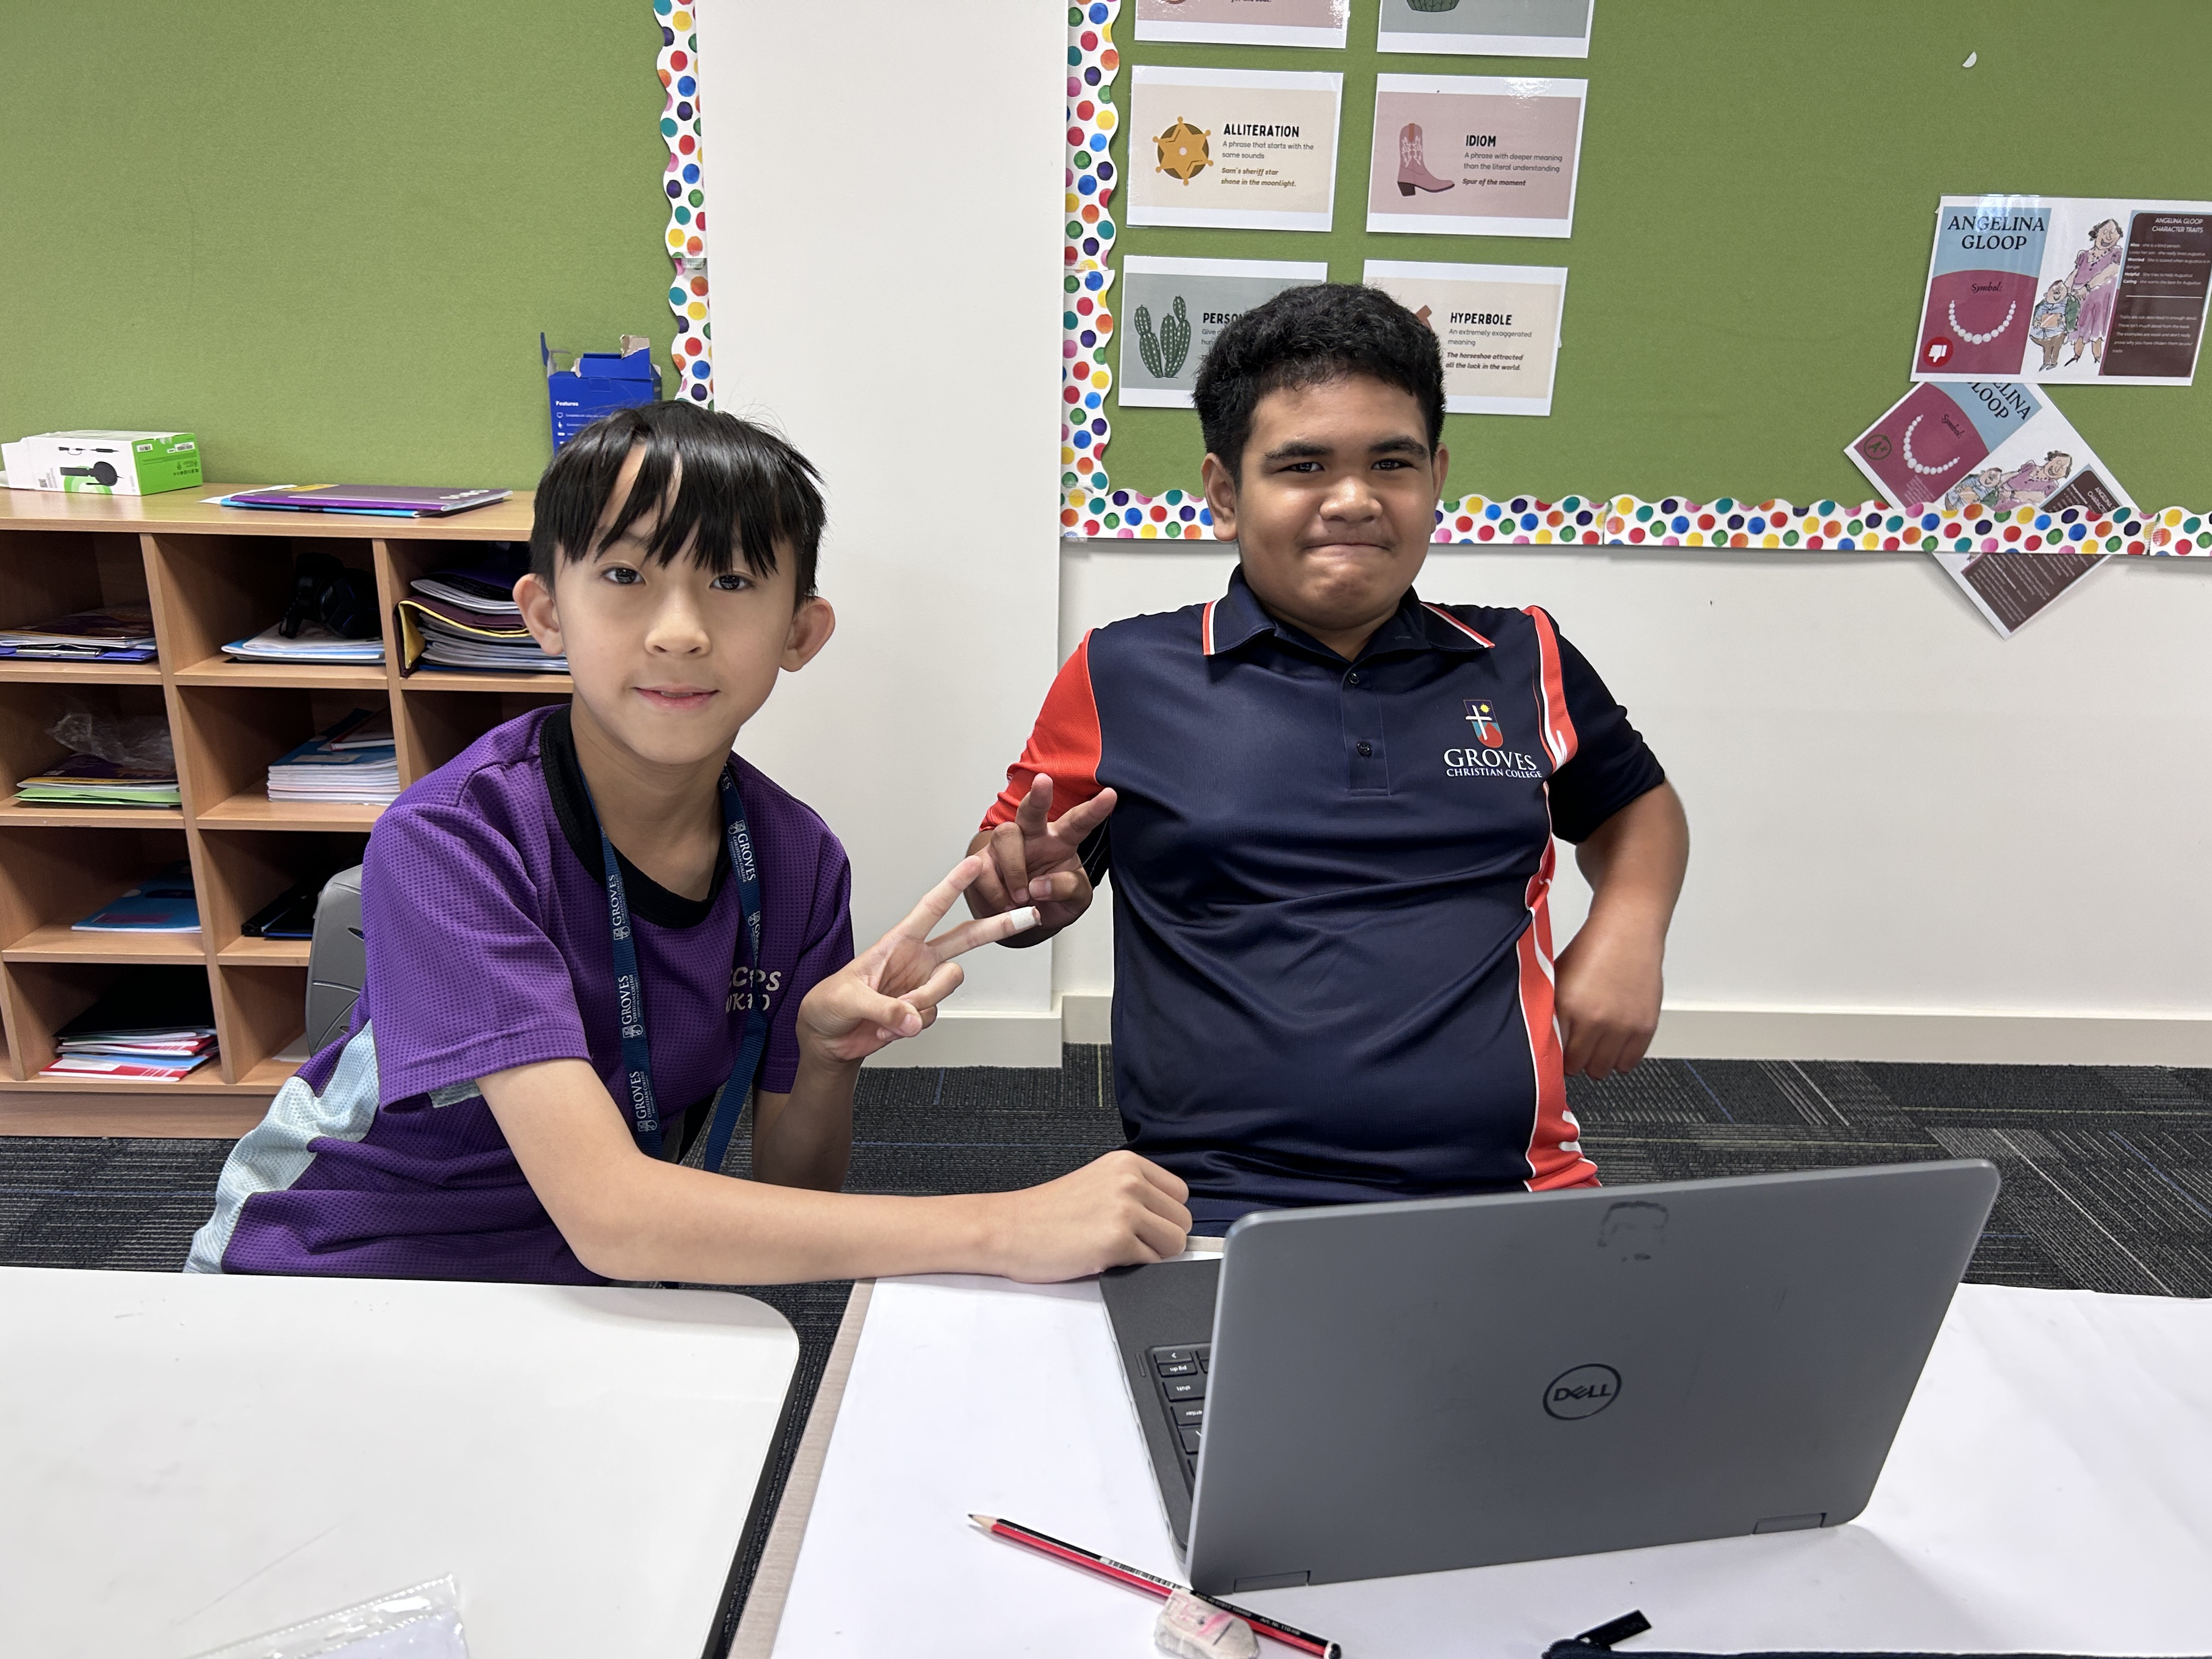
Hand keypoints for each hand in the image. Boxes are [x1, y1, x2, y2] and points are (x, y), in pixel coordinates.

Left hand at [798, 856, 1039, 1064]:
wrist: (829, 1037)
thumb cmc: (830, 1004)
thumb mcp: (849, 1000)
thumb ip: (885, 1009)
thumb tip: (913, 1020)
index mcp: (897, 942)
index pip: (931, 908)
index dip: (954, 885)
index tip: (976, 863)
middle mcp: (917, 959)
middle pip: (965, 938)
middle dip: (996, 926)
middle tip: (1027, 914)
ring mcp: (923, 984)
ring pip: (949, 984)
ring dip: (924, 999)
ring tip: (891, 1014)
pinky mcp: (923, 1009)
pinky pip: (934, 1014)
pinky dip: (913, 1023)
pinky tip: (890, 1025)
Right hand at [967, 774, 1116, 935]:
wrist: (1020, 921)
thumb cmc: (1051, 902)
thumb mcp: (1074, 901)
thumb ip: (1068, 890)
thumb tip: (1039, 886)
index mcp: (1061, 841)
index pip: (1079, 823)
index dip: (1094, 810)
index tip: (1110, 795)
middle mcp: (1033, 837)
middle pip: (1032, 810)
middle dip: (1038, 795)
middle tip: (1044, 782)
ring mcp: (1005, 846)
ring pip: (1007, 836)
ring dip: (1015, 869)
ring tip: (1022, 897)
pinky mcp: (983, 861)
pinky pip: (984, 868)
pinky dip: (996, 892)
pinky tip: (1006, 904)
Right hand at [979, 1150, 1191, 1281]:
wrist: (1007, 1228)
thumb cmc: (1045, 1213)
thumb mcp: (1096, 1183)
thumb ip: (1134, 1192)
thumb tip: (1169, 1219)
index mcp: (1127, 1163)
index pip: (1179, 1194)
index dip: (1163, 1216)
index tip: (1143, 1225)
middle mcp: (1129, 1181)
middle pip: (1182, 1220)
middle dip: (1161, 1238)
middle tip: (1128, 1242)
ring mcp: (1124, 1210)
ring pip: (1176, 1243)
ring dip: (1152, 1255)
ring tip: (1118, 1251)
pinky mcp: (1116, 1240)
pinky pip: (1153, 1264)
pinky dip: (1135, 1268)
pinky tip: (1106, 1258)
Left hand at [1553, 920, 1663, 1081]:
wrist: (1627, 931)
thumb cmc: (1592, 950)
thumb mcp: (1557, 979)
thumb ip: (1549, 1010)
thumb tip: (1542, 1038)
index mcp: (1569, 1007)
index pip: (1554, 1055)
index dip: (1553, 1056)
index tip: (1555, 1053)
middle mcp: (1597, 1020)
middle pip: (1579, 1067)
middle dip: (1574, 1060)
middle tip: (1576, 1047)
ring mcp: (1623, 1026)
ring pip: (1604, 1070)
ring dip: (1598, 1061)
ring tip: (1595, 1044)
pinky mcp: (1645, 1028)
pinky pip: (1629, 1063)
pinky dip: (1620, 1058)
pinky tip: (1614, 1043)